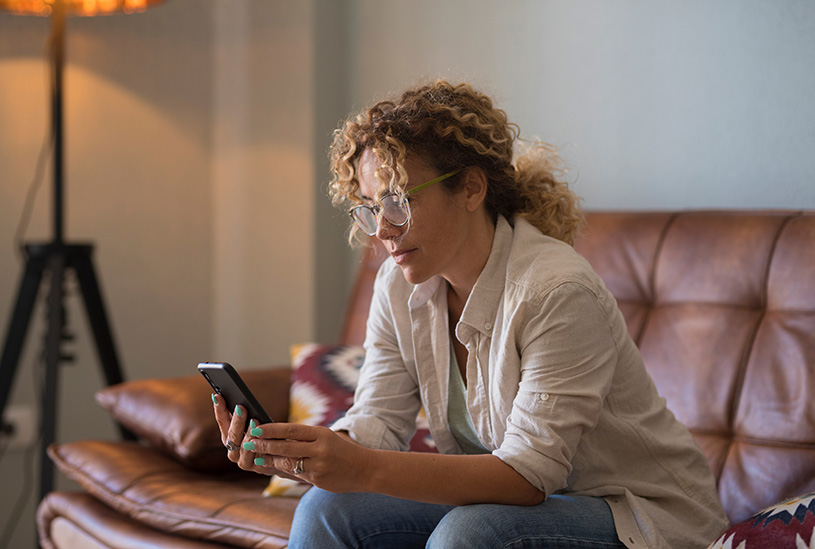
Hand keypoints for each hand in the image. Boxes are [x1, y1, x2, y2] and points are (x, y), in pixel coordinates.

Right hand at [211, 394, 295, 478]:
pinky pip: (255, 457)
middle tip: (240, 407)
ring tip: (254, 420)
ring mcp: (242, 460)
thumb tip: (242, 399)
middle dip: (236, 420)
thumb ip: (248, 415)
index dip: (219, 409)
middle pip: (231, 435)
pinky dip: (259, 447)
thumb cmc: (269, 435)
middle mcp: (233, 449)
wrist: (283, 457)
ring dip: (248, 433)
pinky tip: (263, 437)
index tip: (218, 396)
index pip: (222, 421)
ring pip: (243, 446)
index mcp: (230, 436)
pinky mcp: (256, 468)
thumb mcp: (258, 423)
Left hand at [247, 422, 370, 492]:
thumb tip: (276, 438)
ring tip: (256, 457)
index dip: (272, 429)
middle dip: (265, 445)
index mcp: (322, 434)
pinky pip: (296, 475)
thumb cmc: (341, 451)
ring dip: (270, 460)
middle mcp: (320, 449)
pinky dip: (283, 470)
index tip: (256, 428)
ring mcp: (319, 466)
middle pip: (286, 446)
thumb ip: (304, 439)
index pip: (292, 429)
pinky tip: (272, 467)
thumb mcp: (326, 438)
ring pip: (288, 463)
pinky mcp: (318, 480)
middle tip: (249, 443)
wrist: (365, 469)